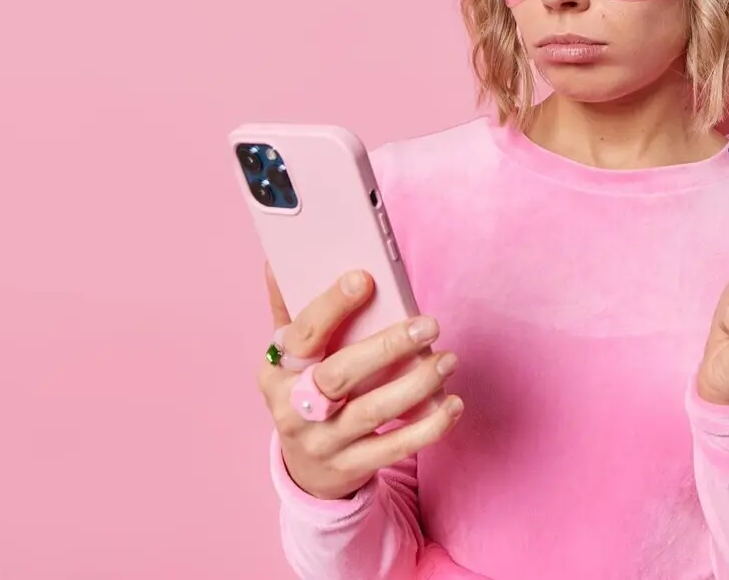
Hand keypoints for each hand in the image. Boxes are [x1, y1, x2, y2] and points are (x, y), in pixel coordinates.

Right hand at [257, 264, 464, 499]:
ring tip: (448, 360)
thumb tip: (276, 260)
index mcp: (278, 372)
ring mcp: (323, 442)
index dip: (331, 305)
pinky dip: (429, 426)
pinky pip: (394, 447)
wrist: (307, 467)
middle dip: (387, 346)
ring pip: (373, 412)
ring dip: (417, 384)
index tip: (365, 278)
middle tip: (429, 324)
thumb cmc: (304, 392)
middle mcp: (295, 409)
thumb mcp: (289, 357)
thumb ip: (288, 309)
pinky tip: (452, 404)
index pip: (302, 335)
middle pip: (338, 375)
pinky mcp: (352, 467)